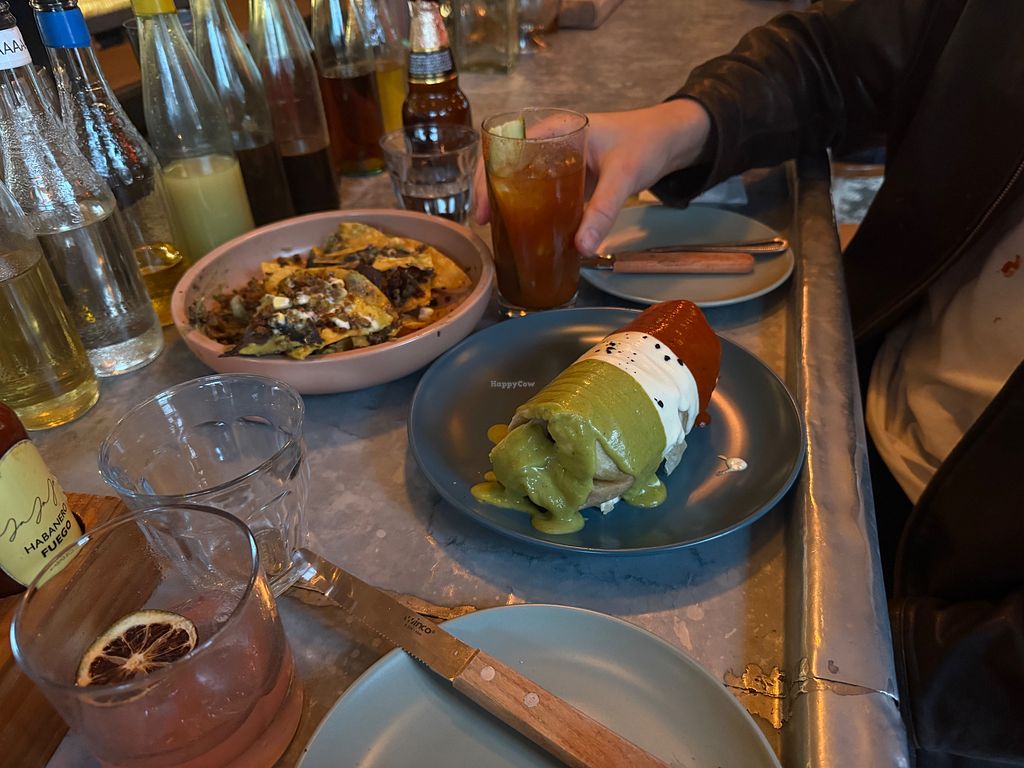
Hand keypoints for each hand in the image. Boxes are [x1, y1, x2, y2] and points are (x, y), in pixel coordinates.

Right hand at [472, 99, 711, 253]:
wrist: (670, 140)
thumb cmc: (645, 144)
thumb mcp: (623, 175)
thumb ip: (603, 210)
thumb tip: (581, 248)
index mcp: (555, 129)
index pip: (507, 148)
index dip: (487, 177)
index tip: (484, 208)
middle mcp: (551, 144)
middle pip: (507, 165)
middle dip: (491, 192)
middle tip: (485, 223)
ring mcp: (559, 162)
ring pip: (523, 180)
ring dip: (509, 202)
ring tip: (499, 230)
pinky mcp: (570, 179)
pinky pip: (543, 192)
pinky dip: (532, 209)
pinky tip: (528, 231)